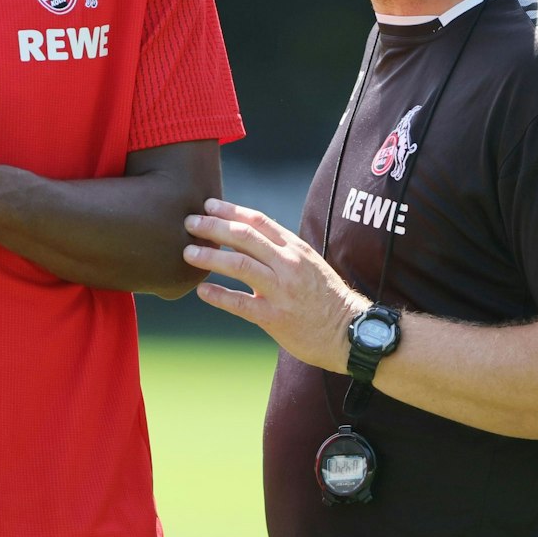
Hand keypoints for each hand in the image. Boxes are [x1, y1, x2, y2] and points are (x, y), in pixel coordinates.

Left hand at [183, 198, 370, 373]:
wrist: (349, 332)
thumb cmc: (325, 297)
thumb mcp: (307, 263)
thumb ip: (279, 251)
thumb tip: (244, 237)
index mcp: (295, 249)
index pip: (259, 221)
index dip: (230, 210)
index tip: (208, 204)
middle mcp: (288, 264)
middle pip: (244, 237)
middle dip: (213, 227)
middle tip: (189, 223)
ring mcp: (282, 291)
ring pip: (239, 265)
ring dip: (210, 257)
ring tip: (188, 253)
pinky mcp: (275, 317)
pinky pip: (241, 304)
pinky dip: (218, 296)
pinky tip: (201, 291)